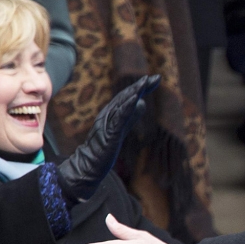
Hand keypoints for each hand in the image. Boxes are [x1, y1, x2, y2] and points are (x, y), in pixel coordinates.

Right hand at [57, 75, 160, 202]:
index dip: (142, 88)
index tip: (156, 79)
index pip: (128, 97)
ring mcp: (108, 123)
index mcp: (112, 113)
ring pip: (121, 105)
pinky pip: (118, 118)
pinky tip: (136, 100)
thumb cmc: (102, 149)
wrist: (88, 166)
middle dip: (141, 86)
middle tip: (156, 77)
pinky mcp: (109, 133)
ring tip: (145, 83)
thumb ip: (130, 117)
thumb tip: (142, 103)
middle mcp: (108, 114)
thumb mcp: (121, 129)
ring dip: (134, 93)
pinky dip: (127, 108)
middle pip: (126, 97)